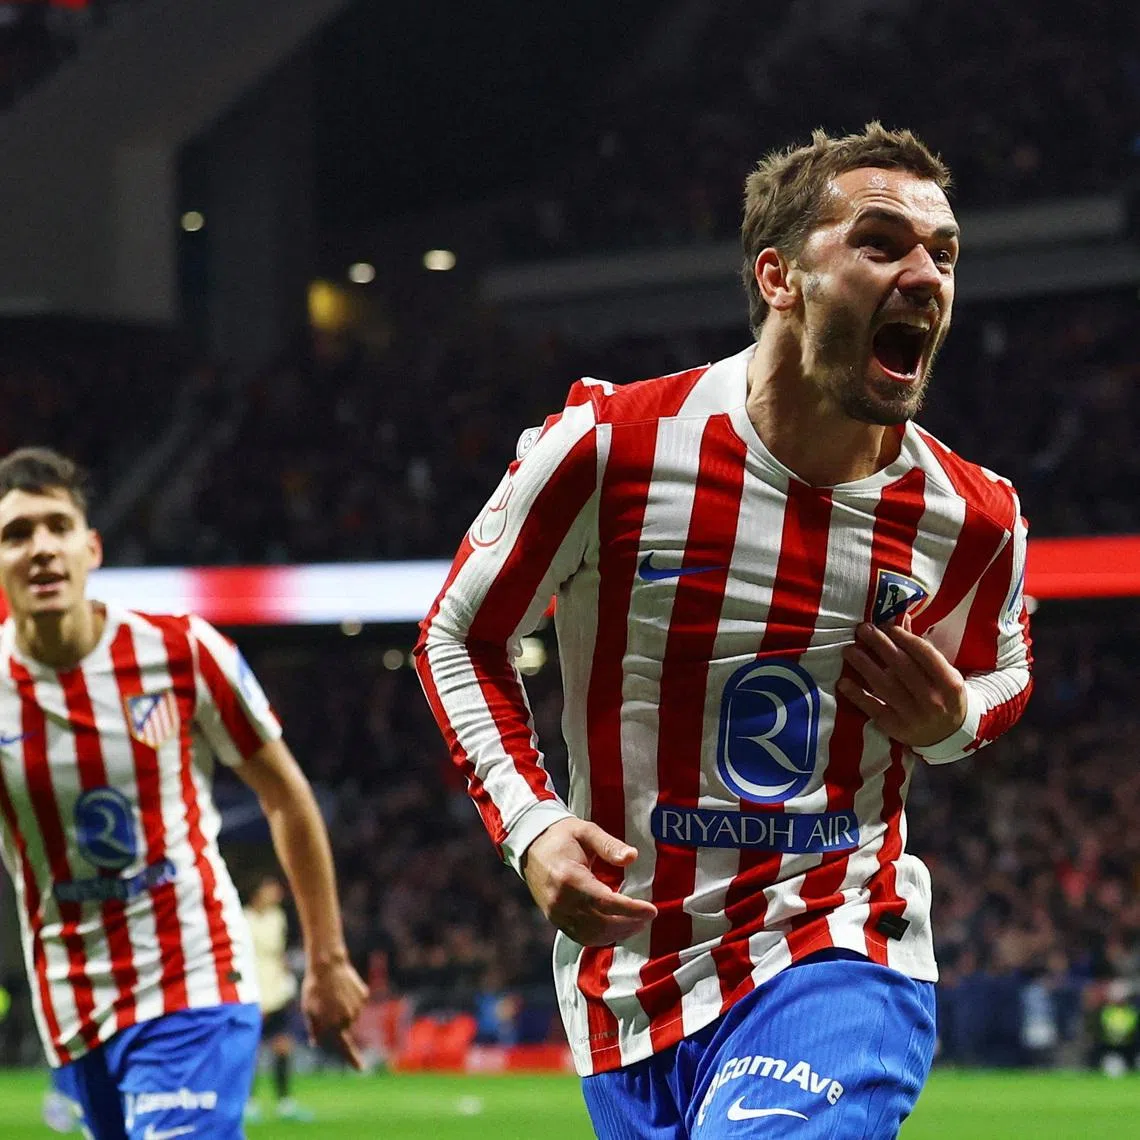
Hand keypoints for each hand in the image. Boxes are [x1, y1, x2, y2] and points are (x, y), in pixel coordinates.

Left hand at [301, 954, 369, 1069]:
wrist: (327, 965)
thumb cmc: (314, 989)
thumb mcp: (309, 1010)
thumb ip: (315, 1028)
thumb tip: (316, 1042)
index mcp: (333, 1025)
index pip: (344, 1047)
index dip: (352, 1059)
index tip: (361, 1069)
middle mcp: (348, 1019)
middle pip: (344, 1027)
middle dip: (336, 1020)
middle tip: (324, 1005)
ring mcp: (357, 1006)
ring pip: (351, 1014)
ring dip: (342, 1007)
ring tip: (332, 993)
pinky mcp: (363, 995)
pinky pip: (357, 1002)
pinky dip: (350, 997)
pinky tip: (342, 987)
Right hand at [521, 818, 657, 946]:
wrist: (531, 845)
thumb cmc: (561, 836)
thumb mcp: (586, 831)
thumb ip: (609, 845)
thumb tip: (632, 857)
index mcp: (569, 878)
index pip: (605, 902)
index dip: (631, 909)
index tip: (652, 910)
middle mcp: (560, 901)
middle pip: (601, 924)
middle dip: (629, 923)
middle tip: (648, 916)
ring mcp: (556, 913)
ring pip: (592, 935)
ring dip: (618, 933)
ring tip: (638, 923)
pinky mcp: (555, 919)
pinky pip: (581, 936)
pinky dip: (602, 937)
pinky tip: (618, 927)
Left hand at [838, 614, 966, 747]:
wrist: (949, 735)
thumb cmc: (943, 696)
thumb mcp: (942, 673)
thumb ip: (920, 648)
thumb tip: (900, 617)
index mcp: (949, 683)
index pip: (924, 654)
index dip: (904, 637)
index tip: (886, 625)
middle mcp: (933, 700)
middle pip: (902, 666)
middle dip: (880, 644)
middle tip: (862, 630)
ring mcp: (914, 716)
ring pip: (885, 685)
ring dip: (864, 665)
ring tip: (849, 650)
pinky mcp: (896, 728)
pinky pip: (873, 708)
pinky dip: (857, 695)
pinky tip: (843, 682)